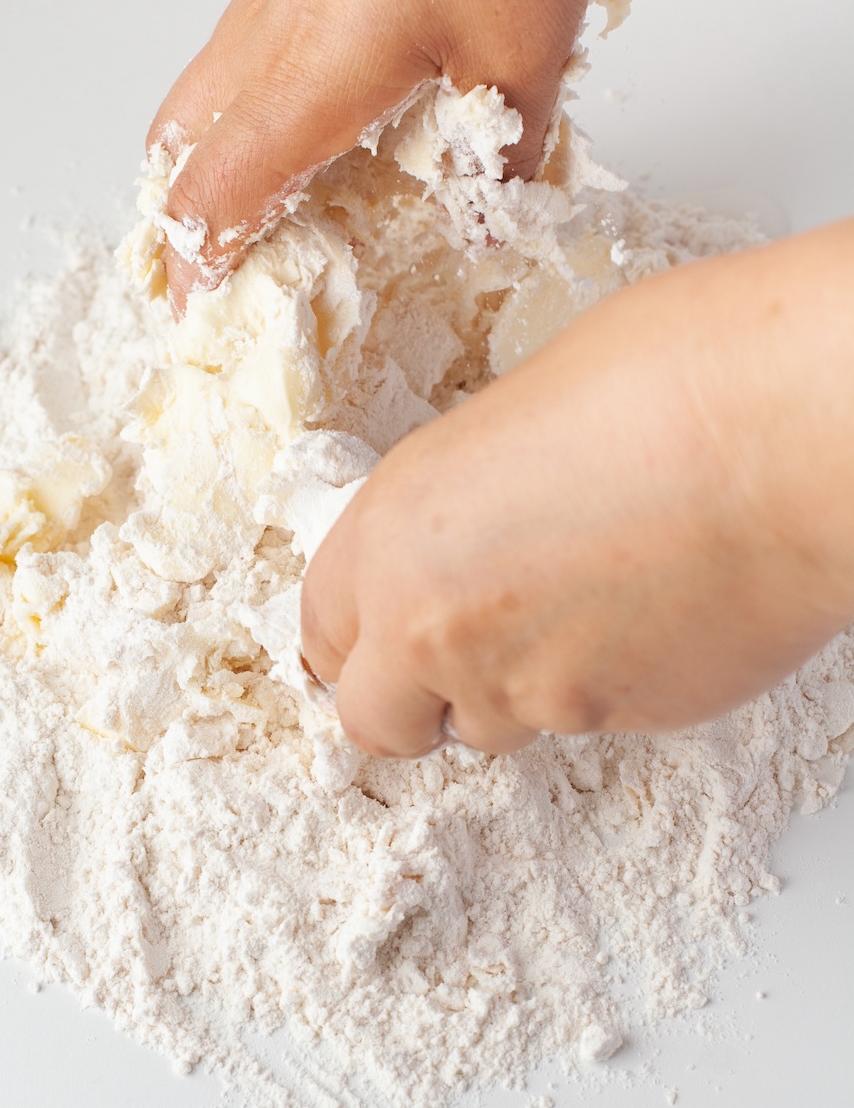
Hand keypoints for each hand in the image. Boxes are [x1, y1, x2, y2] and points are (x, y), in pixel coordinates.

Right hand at [148, 0, 607, 312]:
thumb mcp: (523, 52)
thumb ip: (500, 155)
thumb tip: (487, 213)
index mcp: (307, 82)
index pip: (215, 200)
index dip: (196, 269)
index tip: (191, 318)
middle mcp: (271, 36)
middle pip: (175, 145)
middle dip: (174, 219)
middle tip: (197, 266)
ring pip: (202, 91)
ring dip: (206, 159)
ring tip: (249, 205)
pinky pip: (245, 47)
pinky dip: (248, 103)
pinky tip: (313, 109)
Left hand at [300, 222, 853, 757]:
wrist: (784, 434)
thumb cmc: (669, 382)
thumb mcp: (508, 418)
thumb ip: (455, 507)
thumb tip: (467, 534)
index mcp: (394, 531)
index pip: (323, 629)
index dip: (354, 637)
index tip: (378, 638)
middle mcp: (439, 626)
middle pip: (377, 720)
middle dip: (411, 700)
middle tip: (463, 655)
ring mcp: (528, 688)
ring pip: (491, 725)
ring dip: (518, 686)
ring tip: (590, 598)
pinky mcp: (618, 722)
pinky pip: (586, 718)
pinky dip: (605, 683)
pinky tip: (648, 609)